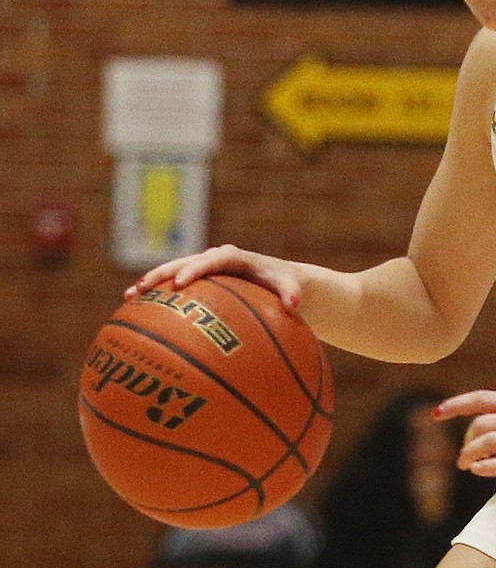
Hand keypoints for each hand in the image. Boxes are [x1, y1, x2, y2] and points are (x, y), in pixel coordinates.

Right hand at [123, 244, 302, 314]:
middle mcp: (216, 258)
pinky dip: (158, 295)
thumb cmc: (285, 285)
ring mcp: (205, 267)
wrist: (281, 279)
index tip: (180, 284)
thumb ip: (291, 294)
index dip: (195, 270)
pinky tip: (136, 310)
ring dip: (152, 282)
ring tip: (128, 296)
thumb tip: (294, 306)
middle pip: (184, 262)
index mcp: (235, 257)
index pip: (212, 260)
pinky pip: (175, 284)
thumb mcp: (291, 288)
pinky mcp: (200, 279)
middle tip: (143, 288)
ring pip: (173, 271)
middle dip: (162, 273)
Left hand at [436, 391, 495, 483]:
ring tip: (466, 466)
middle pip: (481, 425)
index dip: (456, 405)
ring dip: (471, 456)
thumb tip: (494, 420)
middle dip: (465, 441)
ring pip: (489, 444)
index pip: (483, 400)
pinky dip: (487, 467)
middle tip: (461, 457)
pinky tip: (480, 471)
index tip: (437, 414)